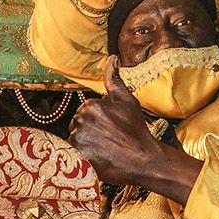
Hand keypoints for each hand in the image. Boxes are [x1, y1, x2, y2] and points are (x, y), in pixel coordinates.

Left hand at [68, 59, 202, 202]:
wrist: (143, 159)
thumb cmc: (136, 129)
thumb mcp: (127, 101)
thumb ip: (114, 79)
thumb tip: (111, 59)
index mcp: (90, 105)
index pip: (88, 109)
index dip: (101, 118)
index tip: (113, 126)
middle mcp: (81, 120)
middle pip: (80, 123)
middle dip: (92, 128)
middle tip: (111, 137)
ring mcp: (77, 139)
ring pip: (77, 137)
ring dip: (88, 141)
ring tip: (106, 147)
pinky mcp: (77, 156)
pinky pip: (75, 152)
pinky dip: (85, 154)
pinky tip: (100, 156)